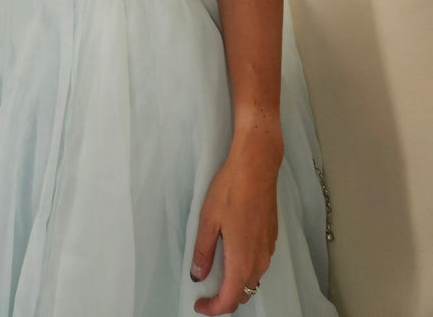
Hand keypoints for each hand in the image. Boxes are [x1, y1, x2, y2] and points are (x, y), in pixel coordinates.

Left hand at [191, 141, 279, 314]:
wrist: (257, 168)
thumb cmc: (231, 190)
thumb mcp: (208, 221)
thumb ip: (203, 252)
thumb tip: (197, 275)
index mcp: (242, 261)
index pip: (229, 300)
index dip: (213, 308)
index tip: (200, 305)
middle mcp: (259, 260)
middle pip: (243, 293)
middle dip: (225, 298)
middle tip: (206, 292)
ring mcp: (268, 249)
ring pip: (253, 279)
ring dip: (236, 283)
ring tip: (217, 273)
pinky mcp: (272, 237)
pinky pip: (259, 263)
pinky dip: (246, 268)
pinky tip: (233, 252)